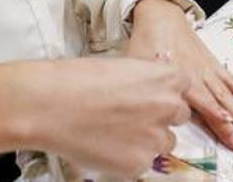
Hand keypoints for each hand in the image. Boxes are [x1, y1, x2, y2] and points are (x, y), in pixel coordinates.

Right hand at [0, 58, 190, 177]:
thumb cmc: (75, 81)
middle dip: (160, 117)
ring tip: (115, 132)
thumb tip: (148, 91)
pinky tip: (105, 145)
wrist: (49, 105)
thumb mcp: (120, 67)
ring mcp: (155, 139)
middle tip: (132, 116)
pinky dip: (127, 158)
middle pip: (179, 116)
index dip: (165, 93)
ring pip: (164, 143)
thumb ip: (144, 80)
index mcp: (166, 78)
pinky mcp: (138, 164)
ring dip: (146, 139)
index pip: (183, 87)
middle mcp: (168, 108)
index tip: (152, 96)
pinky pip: (142, 164)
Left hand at [126, 0, 232, 151]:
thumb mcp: (139, 66)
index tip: (225, 122)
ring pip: (226, 93)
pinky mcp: (212, 64)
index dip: (212, 112)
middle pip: (216, 101)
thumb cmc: (146, 42)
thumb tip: (144, 112)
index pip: (198, 99)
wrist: (161, 16)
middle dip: (230, 122)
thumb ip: (146, 88)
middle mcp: (196, 74)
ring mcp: (207, 69)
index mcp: (178, 76)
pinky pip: (230, 79)